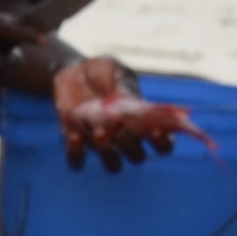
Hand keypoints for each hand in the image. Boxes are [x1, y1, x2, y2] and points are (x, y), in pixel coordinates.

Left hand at [53, 55, 207, 170]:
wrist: (73, 70)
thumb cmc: (102, 71)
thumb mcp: (114, 70)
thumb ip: (122, 84)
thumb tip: (126, 99)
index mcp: (142, 122)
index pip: (163, 144)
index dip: (163, 143)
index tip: (157, 131)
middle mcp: (125, 138)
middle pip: (137, 157)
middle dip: (131, 145)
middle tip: (121, 124)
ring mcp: (101, 144)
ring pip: (113, 165)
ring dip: (108, 152)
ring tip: (99, 131)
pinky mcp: (77, 144)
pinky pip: (78, 161)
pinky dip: (76, 153)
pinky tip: (74, 135)